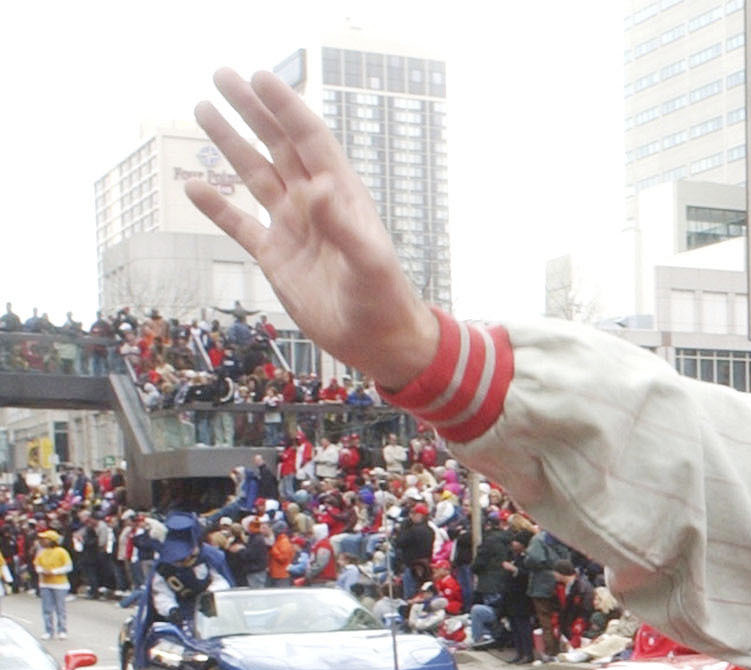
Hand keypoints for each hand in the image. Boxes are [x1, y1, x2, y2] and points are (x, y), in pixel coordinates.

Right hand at [187, 70, 437, 389]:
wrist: (379, 343)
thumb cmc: (384, 301)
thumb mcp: (369, 262)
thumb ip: (342, 225)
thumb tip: (317, 187)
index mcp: (341, 196)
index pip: (309, 139)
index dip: (285, 107)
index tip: (260, 77)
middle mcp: (314, 204)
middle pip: (278, 145)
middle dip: (252, 110)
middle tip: (222, 74)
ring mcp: (293, 228)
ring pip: (255, 175)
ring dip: (230, 143)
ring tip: (203, 109)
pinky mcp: (276, 257)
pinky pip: (239, 225)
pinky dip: (216, 207)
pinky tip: (193, 185)